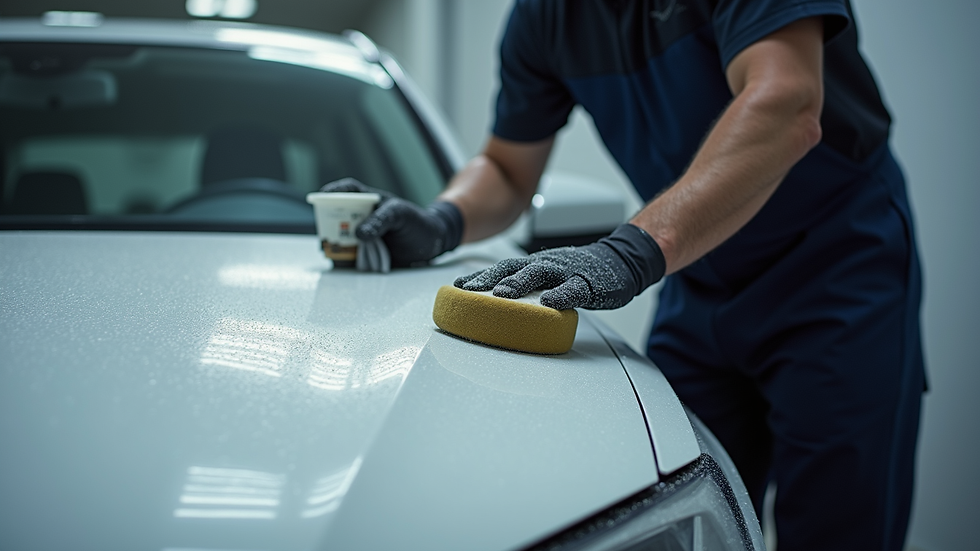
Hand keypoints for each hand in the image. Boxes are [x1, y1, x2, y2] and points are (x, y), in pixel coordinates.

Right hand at [320, 178, 462, 267]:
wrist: (429, 244)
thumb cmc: (416, 221)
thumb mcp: (400, 215)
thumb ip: (380, 221)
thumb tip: (360, 234)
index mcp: (369, 200)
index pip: (347, 191)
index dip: (332, 192)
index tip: (321, 197)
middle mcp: (361, 217)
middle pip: (336, 218)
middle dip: (329, 225)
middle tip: (330, 233)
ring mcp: (360, 236)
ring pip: (339, 240)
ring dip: (338, 246)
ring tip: (346, 252)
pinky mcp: (363, 254)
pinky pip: (347, 257)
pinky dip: (345, 261)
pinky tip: (351, 263)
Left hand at [454, 224, 665, 309]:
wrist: (621, 259)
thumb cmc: (580, 272)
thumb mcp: (548, 277)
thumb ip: (527, 288)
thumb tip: (496, 308)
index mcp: (534, 263)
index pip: (501, 267)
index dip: (479, 276)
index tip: (456, 287)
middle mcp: (546, 263)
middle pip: (512, 267)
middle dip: (488, 278)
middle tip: (467, 290)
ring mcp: (567, 271)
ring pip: (538, 273)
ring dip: (518, 283)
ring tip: (501, 294)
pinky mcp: (588, 282)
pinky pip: (573, 288)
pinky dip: (561, 295)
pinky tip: (549, 303)